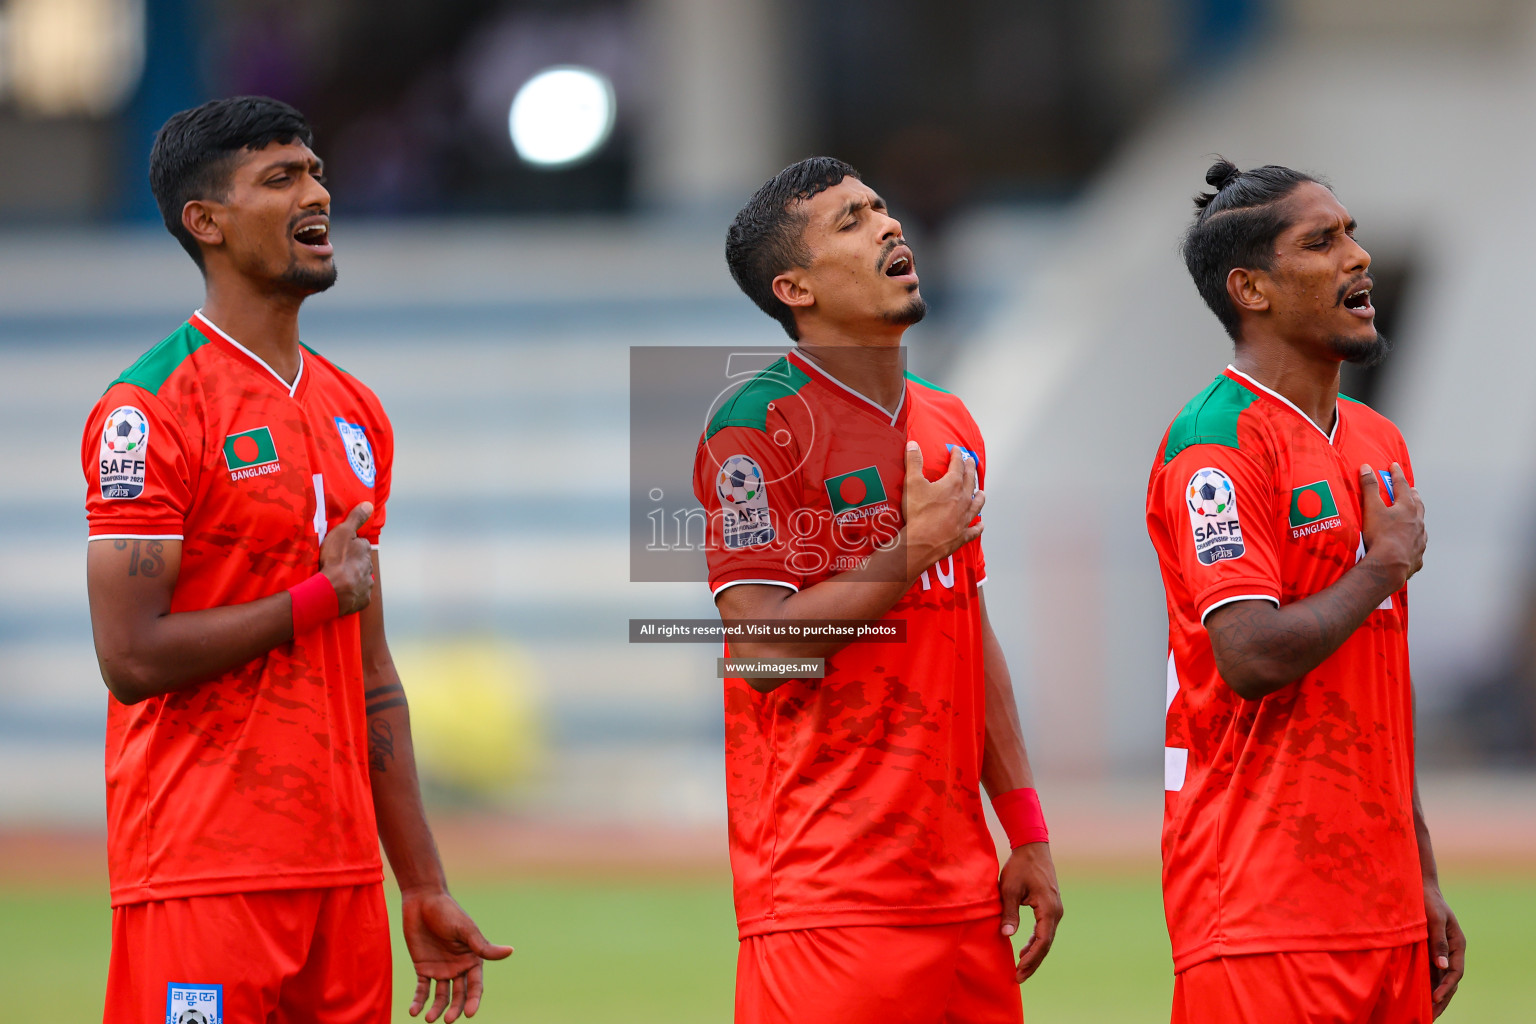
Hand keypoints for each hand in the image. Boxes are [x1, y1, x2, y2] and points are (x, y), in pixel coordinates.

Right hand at [321, 501, 374, 614]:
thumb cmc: (335, 560)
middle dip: (352, 563)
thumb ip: (356, 518)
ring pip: (360, 580)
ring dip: (352, 579)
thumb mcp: (342, 533)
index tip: (338, 550)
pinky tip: (340, 593)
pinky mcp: (363, 601)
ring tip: (336, 580)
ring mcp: (367, 585)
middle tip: (335, 566)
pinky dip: (351, 595)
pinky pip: (357, 596)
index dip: (349, 547)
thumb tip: (369, 504)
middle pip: (360, 563)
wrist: (332, 590)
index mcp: (365, 551)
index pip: (359, 546)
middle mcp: (369, 568)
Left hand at [402, 889, 513, 1022]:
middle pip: (458, 994)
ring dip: (436, 1008)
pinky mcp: (423, 967)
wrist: (422, 900)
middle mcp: (458, 967)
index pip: (475, 985)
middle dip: (454, 1009)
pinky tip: (414, 1011)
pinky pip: (422, 989)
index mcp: (472, 959)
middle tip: (448, 1020)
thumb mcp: (465, 930)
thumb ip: (483, 946)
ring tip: (429, 1019)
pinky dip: (419, 1000)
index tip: (468, 1013)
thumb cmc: (448, 912)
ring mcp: (440, 968)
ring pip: (440, 996)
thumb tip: (510, 951)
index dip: (473, 1000)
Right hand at [902, 441, 983, 577]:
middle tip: (972, 462)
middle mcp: (962, 499)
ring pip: (976, 504)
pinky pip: (974, 529)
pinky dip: (978, 526)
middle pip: (970, 481)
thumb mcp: (912, 483)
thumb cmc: (918, 512)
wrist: (921, 541)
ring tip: (981, 492)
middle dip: (970, 469)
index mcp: (952, 485)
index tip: (957, 450)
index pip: (957, 465)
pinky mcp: (962, 534)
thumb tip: (913, 444)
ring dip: (979, 496)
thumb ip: (913, 462)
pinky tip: (981, 525)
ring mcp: (964, 517)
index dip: (957, 456)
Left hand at [999, 842, 1062, 982]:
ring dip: (1034, 953)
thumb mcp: (1009, 889)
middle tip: (1018, 977)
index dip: (1031, 959)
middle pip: (1046, 944)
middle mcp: (1056, 912)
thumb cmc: (1020, 866)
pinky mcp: (1050, 907)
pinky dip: (1035, 942)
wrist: (1032, 848)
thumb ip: (1009, 913)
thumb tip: (1006, 936)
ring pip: (1046, 938)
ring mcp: (1055, 910)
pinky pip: (1044, 930)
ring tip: (1020, 968)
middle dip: (1032, 962)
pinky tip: (1024, 950)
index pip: (1042, 941)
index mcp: (1049, 909)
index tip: (1018, 971)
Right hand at [1359, 463, 1425, 587]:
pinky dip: (1415, 541)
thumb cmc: (1380, 537)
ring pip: (1421, 525)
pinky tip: (1411, 544)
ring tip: (1413, 516)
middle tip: (1411, 490)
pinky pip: (1418, 546)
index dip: (1396, 475)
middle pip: (1417, 504)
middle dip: (1413, 495)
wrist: (1389, 566)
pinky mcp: (1417, 556)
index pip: (1402, 486)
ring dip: (1416, 518)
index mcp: (1407, 508)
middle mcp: (1418, 522)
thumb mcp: (1371, 508)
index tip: (1394, 466)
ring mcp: (1419, 540)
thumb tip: (1367, 469)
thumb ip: (1369, 488)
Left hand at [1424, 879, 1464, 1017]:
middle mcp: (1452, 950)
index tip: (1434, 998)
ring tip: (1425, 1013)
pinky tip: (1418, 996)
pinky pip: (1431, 971)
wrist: (1419, 887)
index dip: (1446, 987)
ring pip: (1442, 979)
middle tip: (1430, 1016)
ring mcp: (1442, 951)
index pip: (1455, 972)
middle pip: (1451, 981)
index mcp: (1458, 944)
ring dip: (1435, 995)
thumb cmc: (1427, 901)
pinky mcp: (1430, 949)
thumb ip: (1438, 941)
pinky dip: (1427, 984)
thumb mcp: (1433, 918)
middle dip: (1442, 999)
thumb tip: (1441, 966)